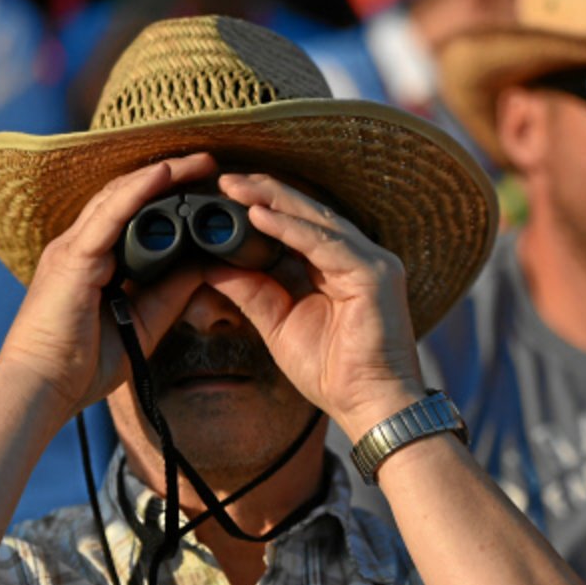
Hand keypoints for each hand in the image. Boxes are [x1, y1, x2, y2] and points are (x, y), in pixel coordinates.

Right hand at [0, 154, 213, 416]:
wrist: (43, 388)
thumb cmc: (83, 364)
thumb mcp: (144, 321)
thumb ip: (170, 292)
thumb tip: (205, 266)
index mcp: (93, 262)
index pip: (132, 216)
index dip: (165, 198)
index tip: (204, 189)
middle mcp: (81, 247)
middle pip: (127, 197)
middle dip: (169, 177)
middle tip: (208, 163)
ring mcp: (73, 248)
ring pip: (120, 196)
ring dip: (161, 174)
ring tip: (197, 161)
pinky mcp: (73, 258)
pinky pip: (110, 215)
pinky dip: (138, 191)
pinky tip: (163, 174)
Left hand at [204, 173, 426, 440]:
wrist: (369, 406)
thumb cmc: (333, 373)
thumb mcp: (278, 324)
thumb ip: (251, 291)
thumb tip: (210, 264)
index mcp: (340, 268)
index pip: (299, 225)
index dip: (263, 206)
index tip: (222, 195)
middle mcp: (360, 257)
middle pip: (308, 214)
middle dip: (265, 193)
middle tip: (224, 179)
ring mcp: (372, 263)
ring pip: (317, 221)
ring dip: (274, 201)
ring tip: (236, 188)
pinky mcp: (375, 274)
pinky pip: (326, 244)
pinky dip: (291, 229)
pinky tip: (259, 217)